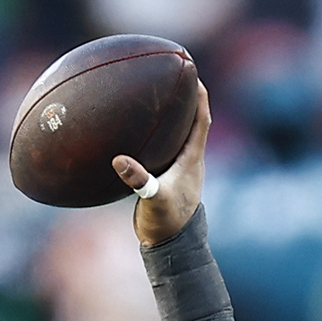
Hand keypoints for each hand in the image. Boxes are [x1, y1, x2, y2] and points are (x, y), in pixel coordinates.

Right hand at [114, 83, 211, 246]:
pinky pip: (163, 150)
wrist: (170, 247)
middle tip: (174, 76)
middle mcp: (189, 161)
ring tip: (156, 96)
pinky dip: (154, 137)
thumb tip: (119, 161)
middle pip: (192, 121)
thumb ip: (139, 181)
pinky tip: (136, 132)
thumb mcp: (153, 199)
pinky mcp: (167, 179)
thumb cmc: (167, 222)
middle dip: (185, 98)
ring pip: (178, 135)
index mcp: (192, 159)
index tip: (194, 73)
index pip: (202, 120)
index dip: (200, 96)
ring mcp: (179, 170)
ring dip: (172, 116)